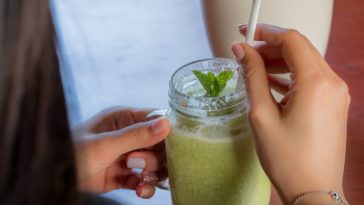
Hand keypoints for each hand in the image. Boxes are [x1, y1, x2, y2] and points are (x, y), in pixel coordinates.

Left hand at [73, 107, 169, 198]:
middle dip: (153, 157)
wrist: (54, 182)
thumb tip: (166, 124)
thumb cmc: (72, 154)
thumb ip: (136, 135)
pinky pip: (144, 180)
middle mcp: (127, 136)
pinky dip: (146, 186)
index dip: (165, 133)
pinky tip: (139, 189)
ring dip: (151, 173)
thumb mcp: (105, 144)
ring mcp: (126, 156)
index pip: (155, 120)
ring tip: (138, 178)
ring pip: (155, 163)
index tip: (167, 146)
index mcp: (123, 119)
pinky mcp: (123, 175)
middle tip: (136, 163)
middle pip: (159, 144)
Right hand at [231, 24, 349, 203]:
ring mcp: (336, 94)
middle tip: (245, 54)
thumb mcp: (261, 114)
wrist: (314, 191)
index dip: (266, 32)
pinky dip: (290, 76)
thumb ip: (252, 76)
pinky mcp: (333, 103)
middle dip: (270, 47)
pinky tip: (270, 83)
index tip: (245, 33)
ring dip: (279, 61)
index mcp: (316, 83)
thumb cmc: (288, 159)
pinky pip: (311, 79)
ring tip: (253, 69)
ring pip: (305, 62)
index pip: (291, 40)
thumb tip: (241, 50)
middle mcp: (332, 83)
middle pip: (299, 48)